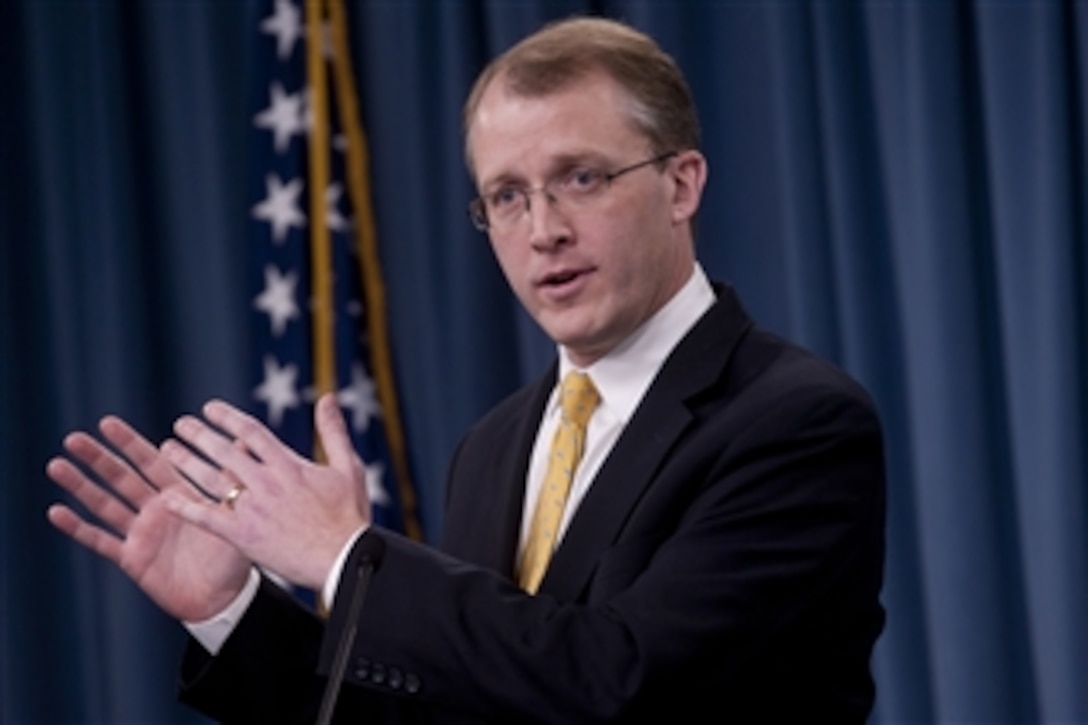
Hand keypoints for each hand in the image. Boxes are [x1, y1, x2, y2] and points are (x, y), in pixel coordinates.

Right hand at [46, 416, 251, 622]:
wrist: (223, 599)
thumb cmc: (233, 555)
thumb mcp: (235, 513)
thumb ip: (233, 479)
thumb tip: (248, 441)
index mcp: (179, 495)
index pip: (150, 461)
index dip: (129, 443)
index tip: (107, 422)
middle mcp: (156, 510)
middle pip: (122, 478)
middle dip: (99, 458)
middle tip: (74, 438)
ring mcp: (141, 533)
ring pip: (105, 504)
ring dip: (81, 486)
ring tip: (56, 465)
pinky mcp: (131, 558)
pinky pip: (101, 541)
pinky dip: (78, 528)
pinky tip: (56, 511)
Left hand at [160, 393, 370, 590]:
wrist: (344, 559)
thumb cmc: (350, 516)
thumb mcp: (348, 467)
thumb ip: (333, 431)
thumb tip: (328, 398)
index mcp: (289, 464)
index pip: (250, 431)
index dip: (227, 417)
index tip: (209, 409)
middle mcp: (266, 482)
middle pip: (224, 450)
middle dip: (199, 434)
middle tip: (180, 424)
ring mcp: (252, 508)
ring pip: (211, 479)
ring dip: (186, 462)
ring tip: (168, 450)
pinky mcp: (243, 535)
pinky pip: (206, 517)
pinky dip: (185, 507)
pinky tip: (166, 499)